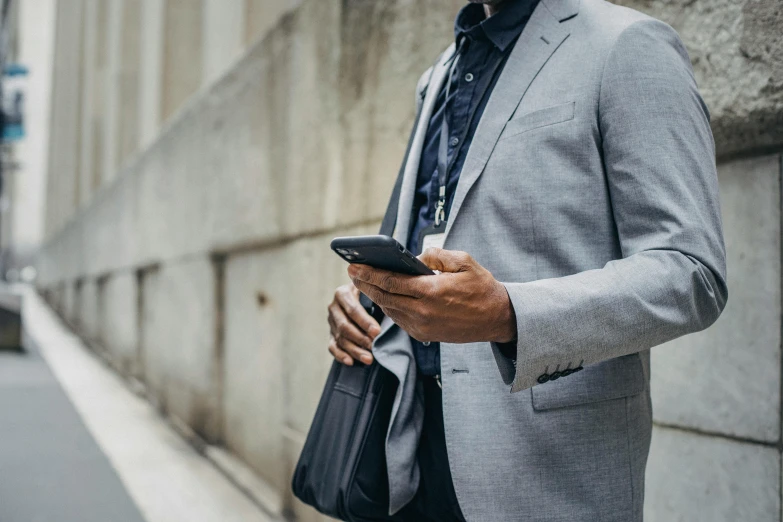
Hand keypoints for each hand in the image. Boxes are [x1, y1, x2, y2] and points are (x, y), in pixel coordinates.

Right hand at [327, 284, 380, 365]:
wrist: (361, 295)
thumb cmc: (371, 292)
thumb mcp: (373, 290)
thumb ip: (377, 297)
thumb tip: (389, 311)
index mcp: (343, 293)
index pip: (353, 310)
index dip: (365, 322)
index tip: (377, 332)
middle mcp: (334, 307)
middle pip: (344, 326)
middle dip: (360, 339)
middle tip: (374, 347)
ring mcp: (331, 322)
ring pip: (340, 339)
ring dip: (354, 351)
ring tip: (369, 359)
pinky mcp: (331, 334)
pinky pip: (333, 347)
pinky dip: (341, 355)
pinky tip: (351, 362)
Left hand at [347, 248, 515, 343]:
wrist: (497, 319)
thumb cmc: (482, 288)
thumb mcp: (464, 262)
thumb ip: (436, 255)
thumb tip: (415, 257)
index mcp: (431, 291)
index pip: (391, 281)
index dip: (369, 273)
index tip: (354, 266)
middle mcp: (423, 311)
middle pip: (384, 297)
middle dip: (366, 284)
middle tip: (352, 272)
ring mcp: (422, 326)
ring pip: (390, 310)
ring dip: (375, 296)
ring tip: (364, 283)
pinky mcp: (424, 335)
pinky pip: (399, 320)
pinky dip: (389, 307)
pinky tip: (384, 297)